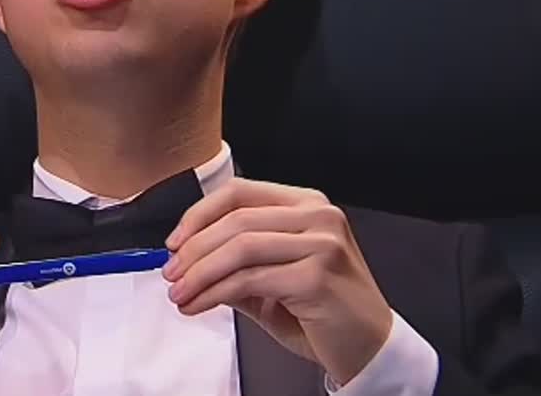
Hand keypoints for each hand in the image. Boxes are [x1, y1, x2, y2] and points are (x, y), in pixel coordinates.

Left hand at [162, 179, 392, 385]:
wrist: (370, 349)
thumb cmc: (324, 313)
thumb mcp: (275, 277)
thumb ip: (238, 262)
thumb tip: (187, 259)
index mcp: (307, 204)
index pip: (240, 192)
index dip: (199, 214)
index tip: (174, 241)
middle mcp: (319, 215)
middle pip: (236, 219)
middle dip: (193, 249)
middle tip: (170, 274)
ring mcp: (322, 243)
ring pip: (239, 247)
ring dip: (199, 273)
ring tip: (180, 293)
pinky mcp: (317, 275)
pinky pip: (249, 280)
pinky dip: (215, 293)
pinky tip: (200, 305)